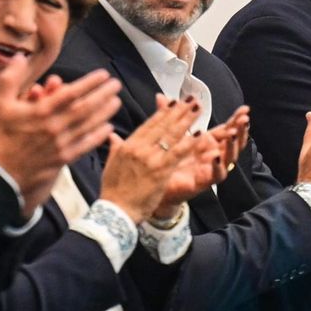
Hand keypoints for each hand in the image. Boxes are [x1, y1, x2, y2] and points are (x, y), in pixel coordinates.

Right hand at [0, 62, 121, 217]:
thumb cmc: (0, 137)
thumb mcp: (0, 104)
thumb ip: (11, 79)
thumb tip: (19, 56)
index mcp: (40, 112)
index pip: (71, 93)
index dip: (89, 83)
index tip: (103, 75)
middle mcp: (54, 127)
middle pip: (85, 108)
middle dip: (103, 95)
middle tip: (117, 85)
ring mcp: (60, 144)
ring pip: (88, 125)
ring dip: (104, 112)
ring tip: (117, 102)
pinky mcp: (63, 159)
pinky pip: (85, 146)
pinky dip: (98, 136)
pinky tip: (108, 128)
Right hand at [98, 96, 201, 223]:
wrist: (116, 211)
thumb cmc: (113, 191)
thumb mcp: (110, 165)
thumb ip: (115, 148)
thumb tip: (112, 136)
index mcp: (128, 145)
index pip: (149, 124)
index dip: (163, 112)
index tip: (174, 102)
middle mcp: (138, 148)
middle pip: (162, 125)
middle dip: (178, 111)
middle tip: (190, 99)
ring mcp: (149, 158)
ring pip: (171, 135)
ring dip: (186, 120)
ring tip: (197, 108)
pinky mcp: (160, 170)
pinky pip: (178, 152)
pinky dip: (190, 141)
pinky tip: (200, 133)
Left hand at [151, 106, 250, 218]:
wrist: (157, 184)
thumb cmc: (168, 160)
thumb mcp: (171, 135)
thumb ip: (169, 116)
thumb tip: (161, 96)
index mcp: (207, 142)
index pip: (226, 129)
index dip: (236, 119)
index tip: (244, 109)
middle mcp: (213, 154)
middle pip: (233, 142)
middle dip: (241, 131)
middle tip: (244, 120)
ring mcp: (210, 168)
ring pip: (230, 158)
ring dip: (233, 146)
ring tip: (233, 135)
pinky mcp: (204, 181)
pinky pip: (217, 175)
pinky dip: (219, 166)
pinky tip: (217, 157)